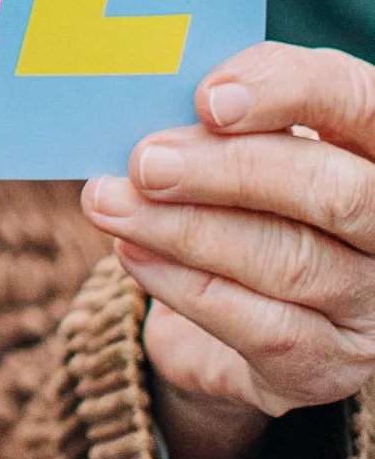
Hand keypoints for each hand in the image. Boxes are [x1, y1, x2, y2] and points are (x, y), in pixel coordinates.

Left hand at [84, 42, 374, 458]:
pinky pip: (261, 326)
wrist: (248, 320)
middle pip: (331, 193)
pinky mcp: (331, 366)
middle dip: (228, 172)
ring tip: (111, 204)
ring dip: (184, 230)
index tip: (208, 99)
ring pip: (289, 262)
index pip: (357, 99)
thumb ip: (223, 121)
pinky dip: (183, 284)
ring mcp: (371, 303)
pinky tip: (133, 252)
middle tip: (145, 162)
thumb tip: (154, 107)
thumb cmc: (245, 203)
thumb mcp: (245, 149)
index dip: (289, 92)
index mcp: (374, 147)